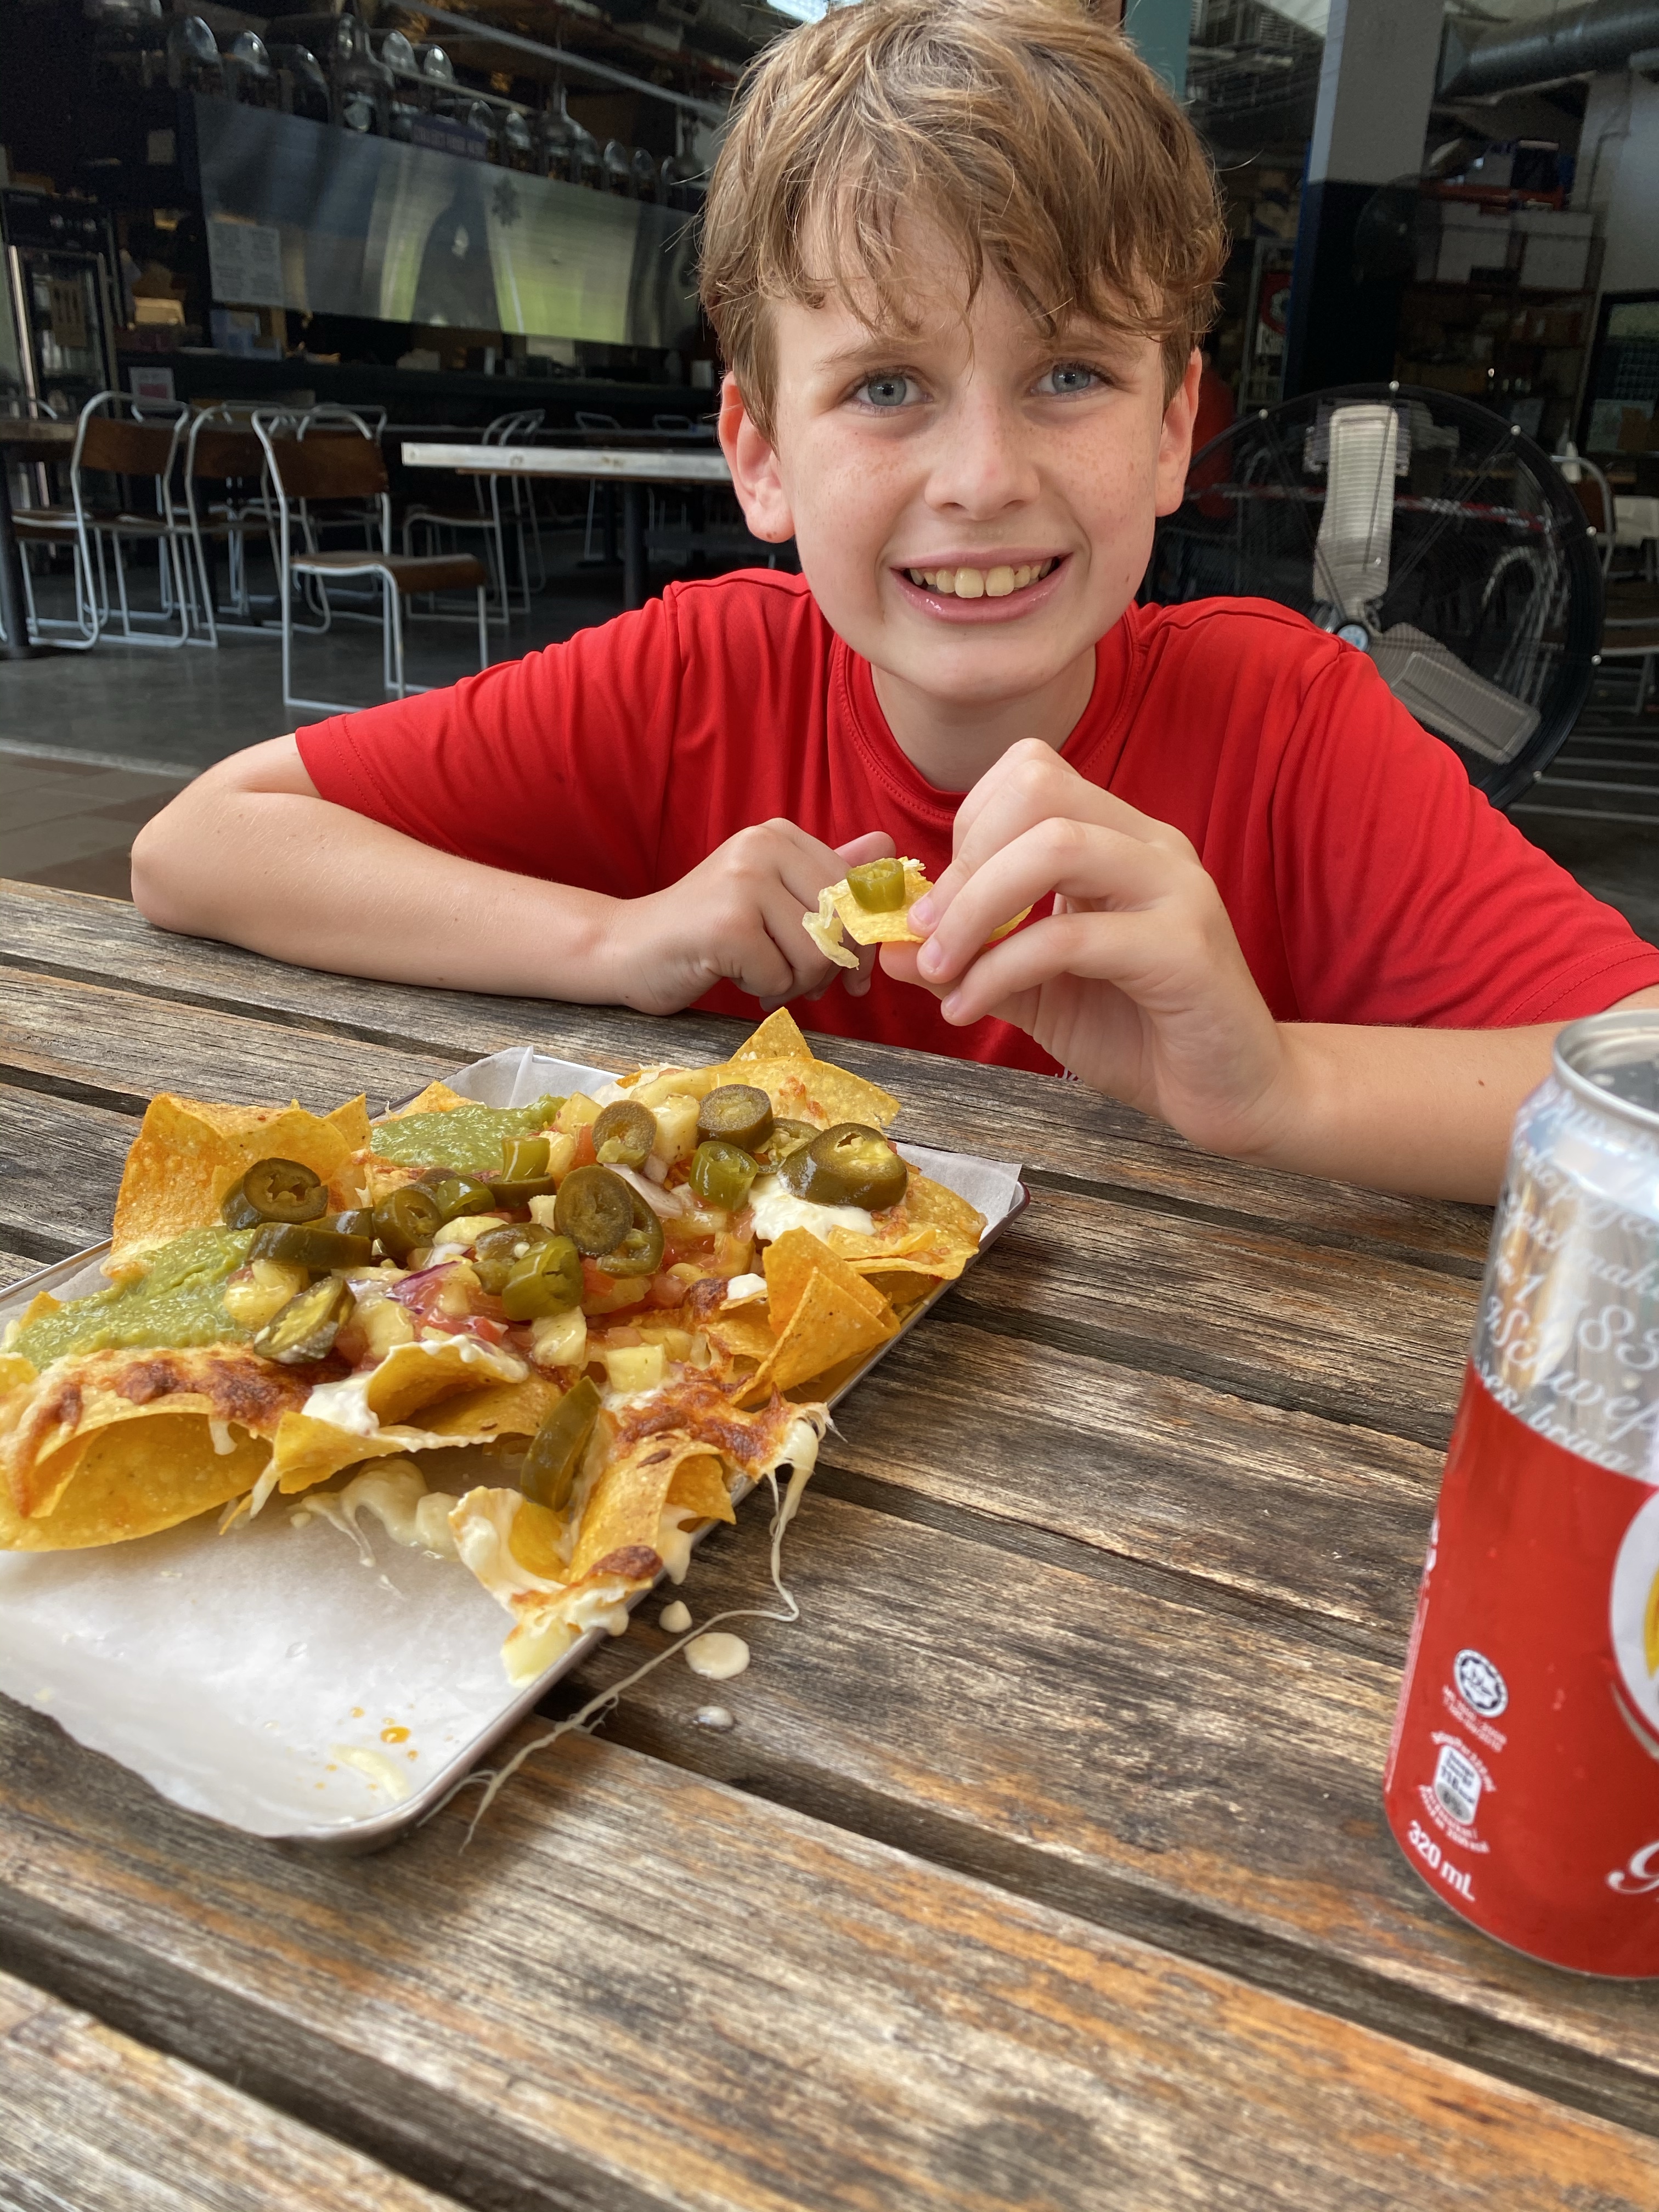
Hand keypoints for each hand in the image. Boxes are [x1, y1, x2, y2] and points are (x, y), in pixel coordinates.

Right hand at [604, 823, 895, 1017]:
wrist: (627, 949)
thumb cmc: (706, 931)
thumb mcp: (772, 897)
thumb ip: (825, 876)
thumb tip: (888, 849)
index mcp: (779, 836)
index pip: (855, 892)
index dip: (858, 940)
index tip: (844, 971)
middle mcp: (762, 847)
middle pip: (841, 924)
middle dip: (828, 967)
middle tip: (795, 980)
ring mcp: (743, 882)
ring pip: (816, 954)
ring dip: (796, 983)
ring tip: (763, 979)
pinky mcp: (726, 925)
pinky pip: (780, 976)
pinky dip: (764, 991)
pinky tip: (738, 980)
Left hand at [881, 741, 1294, 1159]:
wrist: (1236, 1095)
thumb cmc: (1140, 1034)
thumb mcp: (1037, 991)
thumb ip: (971, 961)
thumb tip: (889, 948)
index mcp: (1119, 838)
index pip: (1030, 775)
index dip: (966, 830)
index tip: (934, 907)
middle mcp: (1151, 846)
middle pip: (1038, 789)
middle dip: (962, 863)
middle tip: (927, 937)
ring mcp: (1176, 890)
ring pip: (1056, 845)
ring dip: (975, 907)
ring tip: (941, 971)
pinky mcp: (1185, 950)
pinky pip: (1073, 935)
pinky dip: (1003, 968)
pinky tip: (971, 1008)